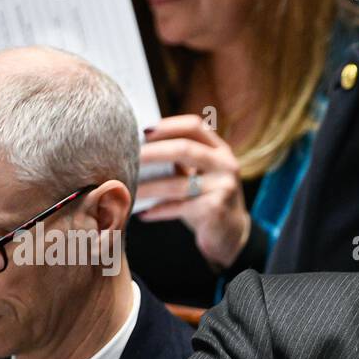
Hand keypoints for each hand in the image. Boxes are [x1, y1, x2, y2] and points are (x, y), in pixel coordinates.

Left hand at [136, 115, 250, 270]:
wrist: (230, 233)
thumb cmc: (205, 198)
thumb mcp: (198, 174)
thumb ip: (178, 158)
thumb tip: (137, 146)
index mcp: (220, 150)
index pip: (195, 126)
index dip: (168, 125)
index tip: (142, 131)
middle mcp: (225, 165)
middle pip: (185, 150)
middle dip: (153, 152)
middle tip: (129, 157)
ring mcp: (223, 187)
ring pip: (178, 184)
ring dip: (149, 187)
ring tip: (128, 189)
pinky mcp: (216, 210)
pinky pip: (180, 207)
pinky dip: (159, 210)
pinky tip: (144, 213)